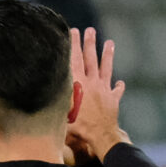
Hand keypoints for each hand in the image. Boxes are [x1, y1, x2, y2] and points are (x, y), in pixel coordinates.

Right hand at [64, 27, 126, 160]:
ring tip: (110, 43)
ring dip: (108, 55)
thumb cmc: (78, 127)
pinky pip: (116, 91)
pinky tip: (120, 82)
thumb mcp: (62, 111)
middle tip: (90, 30)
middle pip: (90, 59)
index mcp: (78, 84)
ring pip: (106, 68)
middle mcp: (92, 83)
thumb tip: (45, 89)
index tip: (73, 31)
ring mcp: (104, 90)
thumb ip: (58, 98)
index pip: (74, 59)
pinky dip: (118, 86)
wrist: (100, 136)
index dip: (73, 45)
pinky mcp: (113, 100)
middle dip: (89, 43)